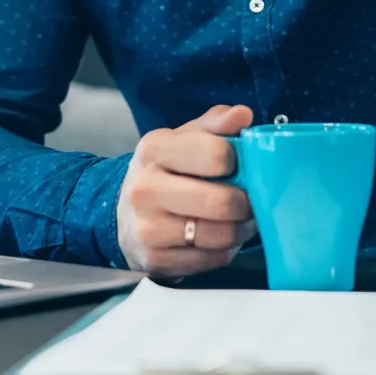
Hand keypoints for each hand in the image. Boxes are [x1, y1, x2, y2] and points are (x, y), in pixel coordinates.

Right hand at [116, 104, 256, 276]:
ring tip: (240, 219)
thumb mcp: (184, 137)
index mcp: (154, 149)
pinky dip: (225, 250)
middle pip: (220, 201)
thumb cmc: (166, 170)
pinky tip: (219, 237)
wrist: (124, 212)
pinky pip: (211, 259)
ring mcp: (147, 228)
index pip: (215, 154)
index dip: (239, 161)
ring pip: (220, 235)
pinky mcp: (155, 260)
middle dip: (247, 202)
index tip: (240, 165)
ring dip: (240, 229)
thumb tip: (243, 114)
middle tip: (251, 199)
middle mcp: (145, 188)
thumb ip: (216, 123)